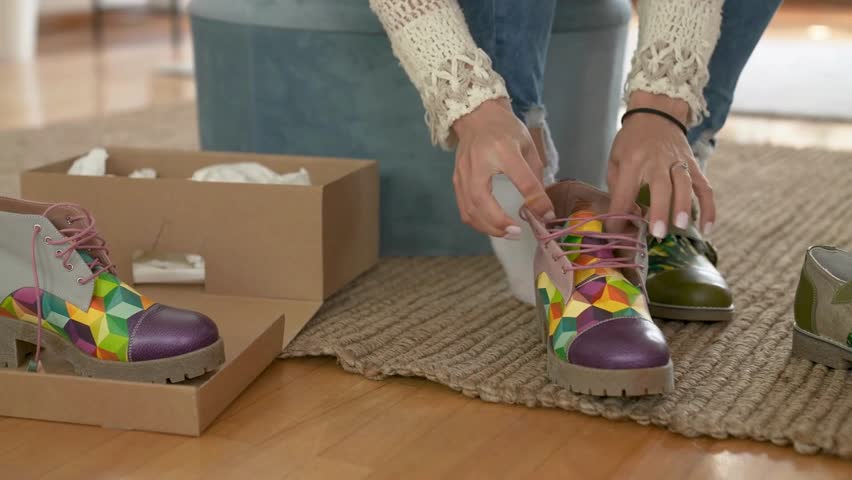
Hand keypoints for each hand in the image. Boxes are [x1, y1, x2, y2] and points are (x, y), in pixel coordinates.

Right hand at [452, 98, 554, 238]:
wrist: (476, 116)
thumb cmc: (505, 130)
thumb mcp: (527, 144)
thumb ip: (535, 175)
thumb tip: (543, 208)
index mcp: (502, 149)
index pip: (522, 178)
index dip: (536, 200)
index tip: (547, 216)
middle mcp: (478, 163)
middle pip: (482, 201)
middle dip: (500, 223)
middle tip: (519, 233)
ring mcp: (463, 173)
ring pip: (470, 210)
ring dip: (489, 228)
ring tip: (508, 233)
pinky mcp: (456, 181)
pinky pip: (464, 209)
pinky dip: (478, 223)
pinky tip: (493, 226)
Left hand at [607, 92, 715, 238]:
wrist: (657, 112)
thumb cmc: (632, 141)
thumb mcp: (615, 159)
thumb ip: (617, 187)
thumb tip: (626, 216)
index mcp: (632, 161)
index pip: (624, 192)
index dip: (619, 214)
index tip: (616, 231)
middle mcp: (656, 161)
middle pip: (661, 188)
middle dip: (659, 211)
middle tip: (658, 233)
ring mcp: (678, 162)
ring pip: (685, 185)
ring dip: (684, 207)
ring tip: (681, 227)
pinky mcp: (694, 165)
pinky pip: (704, 187)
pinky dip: (708, 208)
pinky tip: (707, 227)